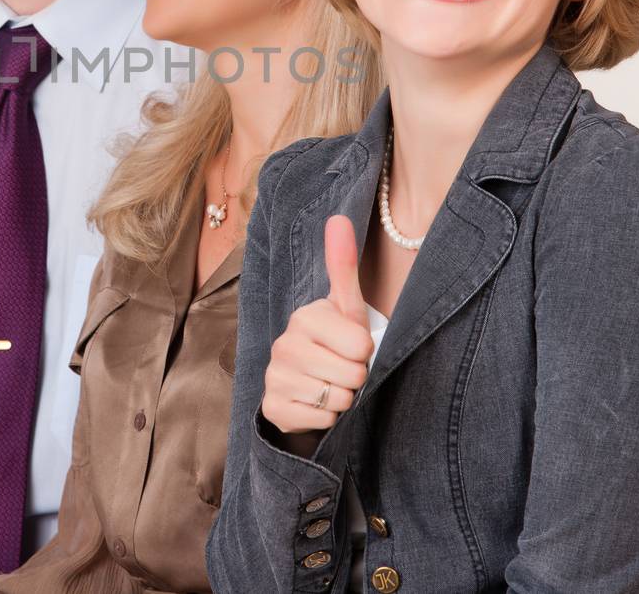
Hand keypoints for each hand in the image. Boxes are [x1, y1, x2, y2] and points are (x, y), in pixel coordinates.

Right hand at [261, 214, 372, 438]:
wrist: (306, 387)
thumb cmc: (335, 344)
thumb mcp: (345, 308)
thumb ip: (343, 265)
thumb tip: (339, 217)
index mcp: (305, 317)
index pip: (361, 347)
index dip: (366, 353)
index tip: (352, 348)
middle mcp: (284, 344)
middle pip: (352, 376)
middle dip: (355, 379)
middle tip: (343, 370)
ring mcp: (275, 377)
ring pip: (338, 400)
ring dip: (343, 400)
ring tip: (331, 386)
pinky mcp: (273, 408)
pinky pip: (321, 421)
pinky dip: (327, 420)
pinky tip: (316, 405)